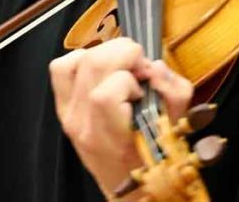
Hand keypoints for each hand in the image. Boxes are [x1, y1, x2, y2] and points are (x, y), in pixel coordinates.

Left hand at [49, 38, 193, 196]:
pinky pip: (61, 67)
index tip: (145, 85)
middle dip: (124, 53)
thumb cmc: (153, 157)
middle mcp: (84, 124)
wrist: (127, 185)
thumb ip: (173, 92)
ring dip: (107, 53)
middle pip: (93, 64)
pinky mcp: (63, 107)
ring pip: (76, 60)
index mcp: (113, 136)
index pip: (106, 93)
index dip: (130, 79)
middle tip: (139, 67)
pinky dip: (82, 59)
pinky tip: (103, 71)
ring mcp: (69, 115)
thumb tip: (155, 66)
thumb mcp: (177, 126)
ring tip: (123, 68)